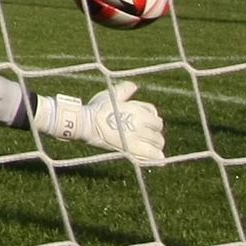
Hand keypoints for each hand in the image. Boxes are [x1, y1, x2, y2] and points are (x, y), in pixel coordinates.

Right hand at [37, 82, 164, 163]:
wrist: (86, 124)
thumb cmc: (97, 109)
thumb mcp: (111, 96)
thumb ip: (124, 90)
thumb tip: (134, 86)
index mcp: (139, 112)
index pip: (155, 116)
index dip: (152, 120)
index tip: (147, 123)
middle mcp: (142, 125)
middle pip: (158, 130)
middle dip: (154, 132)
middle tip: (148, 136)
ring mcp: (138, 138)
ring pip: (157, 143)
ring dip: (156, 144)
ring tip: (150, 146)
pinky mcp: (133, 151)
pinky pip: (152, 156)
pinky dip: (157, 158)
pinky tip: (159, 159)